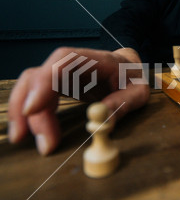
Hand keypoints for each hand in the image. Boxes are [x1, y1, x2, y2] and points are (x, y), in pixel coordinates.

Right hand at [8, 47, 149, 154]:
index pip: (64, 61)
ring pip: (30, 85)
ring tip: (21, 138)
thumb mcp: (138, 92)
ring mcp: (61, 72)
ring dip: (21, 111)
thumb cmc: (133, 79)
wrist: (128, 69)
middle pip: (40, 76)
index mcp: (97, 59)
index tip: (33, 109)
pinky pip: (34, 95)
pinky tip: (27, 131)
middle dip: (29, 106)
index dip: (45, 82)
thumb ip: (121, 104)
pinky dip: (28, 114)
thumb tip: (101, 123)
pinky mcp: (55, 85)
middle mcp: (72, 62)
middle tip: (35, 140)